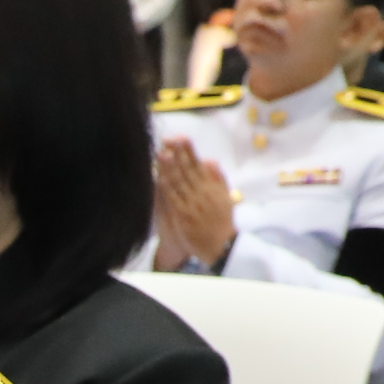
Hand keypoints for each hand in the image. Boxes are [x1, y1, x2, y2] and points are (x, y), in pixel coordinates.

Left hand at [150, 140, 236, 271]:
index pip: (198, 165)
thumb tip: (211, 160)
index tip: (181, 137)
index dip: (189, 151)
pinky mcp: (184, 215)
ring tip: (162, 152)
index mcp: (211, 187)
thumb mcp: (225, 197)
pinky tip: (158, 177)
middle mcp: (202, 192)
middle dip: (178, 153)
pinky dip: (166, 187)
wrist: (221, 246)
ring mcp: (192, 203)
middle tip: (168, 139)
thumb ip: (218, 178)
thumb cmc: (221, 222)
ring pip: (179, 181)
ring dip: (170, 167)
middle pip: (188, 170)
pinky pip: (173, 198)